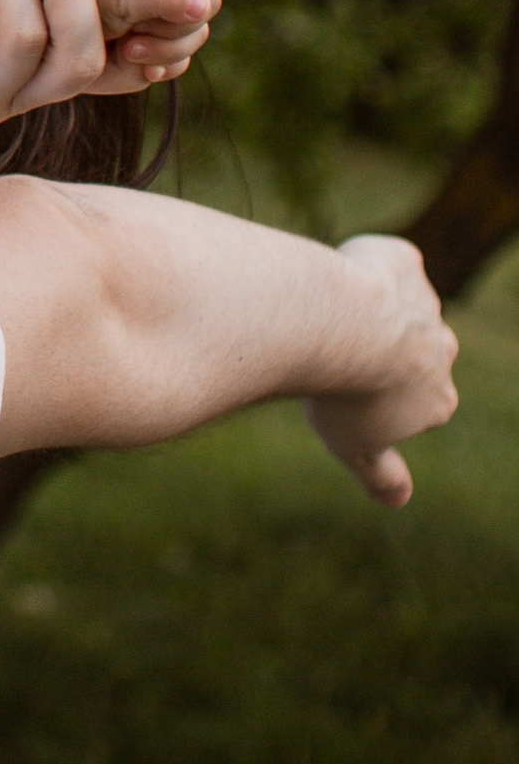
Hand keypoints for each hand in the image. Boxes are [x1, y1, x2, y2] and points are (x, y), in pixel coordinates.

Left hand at [66, 0, 227, 93]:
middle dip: (178, 21)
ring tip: (126, 46)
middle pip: (211, 3)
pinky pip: (176, 65)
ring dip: (164, 49)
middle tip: (136, 24)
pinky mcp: (152, 50)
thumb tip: (203, 6)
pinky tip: (129, 59)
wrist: (36, 24)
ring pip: (195, 39)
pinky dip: (156, 67)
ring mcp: (162, 17)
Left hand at [305, 234, 458, 506]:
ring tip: (321, 318)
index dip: (376, 398)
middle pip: (412, 352)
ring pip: (395, 305)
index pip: (416, 402)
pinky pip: (383, 261)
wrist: (336, 324)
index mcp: (438, 398)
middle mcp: (443, 349)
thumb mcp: (356, 448)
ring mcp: (426, 303)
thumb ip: (381, 475)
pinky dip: (359, 266)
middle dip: (377, 352)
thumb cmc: (340, 391)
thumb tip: (398, 502)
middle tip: (331, 354)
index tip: (345, 394)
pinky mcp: (404, 261)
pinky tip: (331, 280)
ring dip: (366, 309)